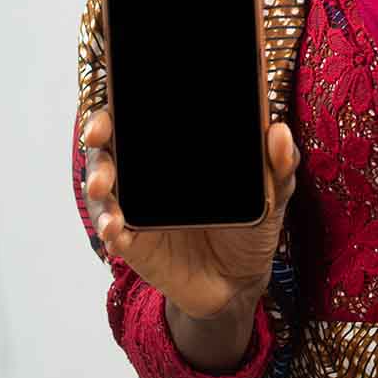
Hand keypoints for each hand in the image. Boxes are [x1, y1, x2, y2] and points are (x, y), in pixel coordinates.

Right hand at [81, 108, 299, 320]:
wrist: (241, 280)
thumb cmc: (250, 224)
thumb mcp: (272, 191)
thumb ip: (279, 163)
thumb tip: (279, 131)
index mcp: (177, 151)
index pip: (141, 116)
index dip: (125, 101)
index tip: (120, 96)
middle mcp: (148, 174)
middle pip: (111, 145)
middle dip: (99, 133)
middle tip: (99, 134)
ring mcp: (137, 208)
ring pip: (103, 188)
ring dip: (98, 186)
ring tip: (103, 190)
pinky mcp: (135, 243)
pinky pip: (113, 232)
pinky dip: (109, 229)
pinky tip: (115, 231)